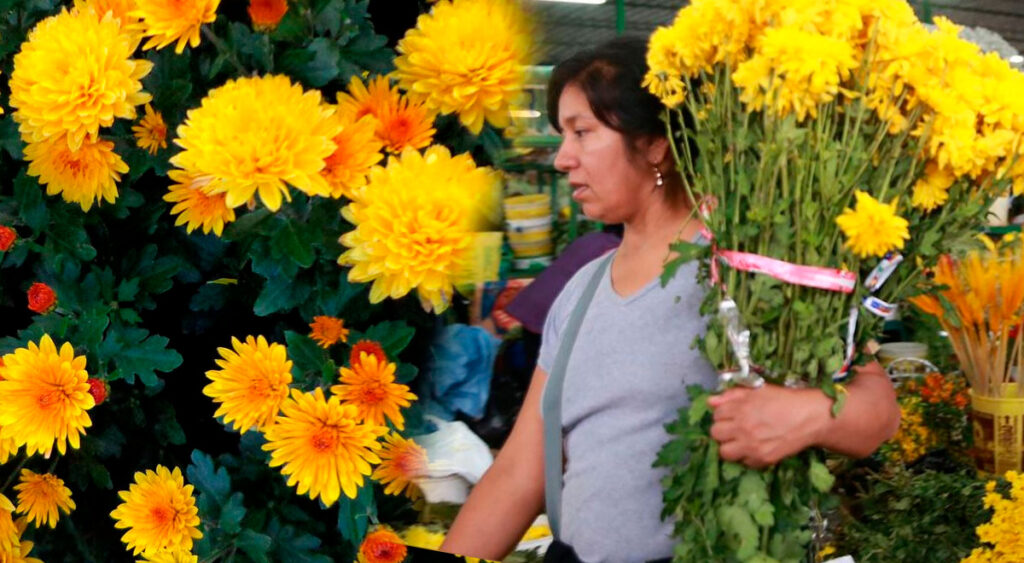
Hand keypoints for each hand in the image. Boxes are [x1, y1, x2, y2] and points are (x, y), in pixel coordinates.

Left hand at [707, 384, 829, 468]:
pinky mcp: (762, 459)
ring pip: (724, 452)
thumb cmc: (784, 400)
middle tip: (734, 428)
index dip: (723, 414)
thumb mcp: (757, 390)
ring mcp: (752, 445)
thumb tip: (710, 402)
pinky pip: (744, 463)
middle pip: (715, 433)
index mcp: (740, 408)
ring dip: (730, 446)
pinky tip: (756, 448)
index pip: (716, 415)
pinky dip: (747, 457)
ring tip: (741, 441)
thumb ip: (732, 395)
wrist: (809, 417)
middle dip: (722, 430)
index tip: (732, 415)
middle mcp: (743, 427)